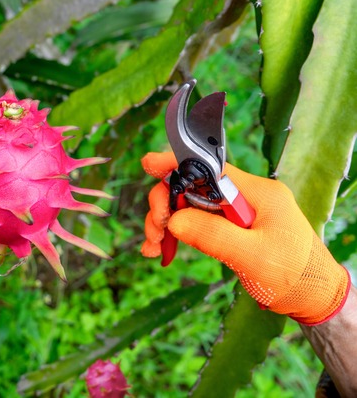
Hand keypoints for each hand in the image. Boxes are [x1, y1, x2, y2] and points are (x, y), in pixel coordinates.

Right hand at [140, 152, 350, 324]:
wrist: (313, 298)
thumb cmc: (293, 276)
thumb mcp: (252, 257)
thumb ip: (213, 235)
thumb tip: (173, 220)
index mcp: (257, 193)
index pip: (210, 167)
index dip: (177, 164)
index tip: (148, 165)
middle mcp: (245, 196)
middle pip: (192, 186)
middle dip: (165, 205)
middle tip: (154, 232)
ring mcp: (235, 211)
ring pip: (188, 205)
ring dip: (165, 223)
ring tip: (153, 248)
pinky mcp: (229, 227)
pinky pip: (195, 222)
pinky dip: (175, 234)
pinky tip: (162, 251)